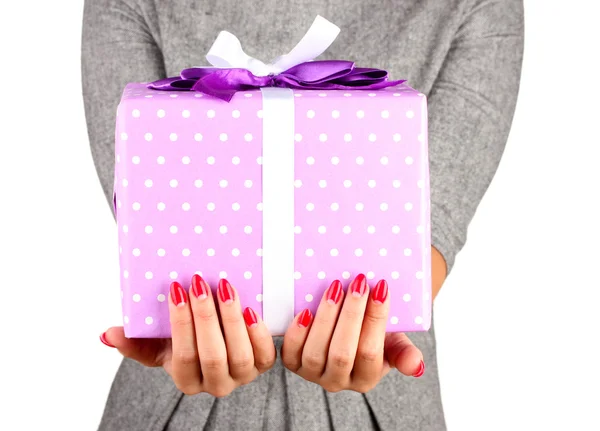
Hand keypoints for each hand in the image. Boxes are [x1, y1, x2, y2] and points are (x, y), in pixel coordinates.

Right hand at [99, 275, 275, 396]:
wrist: (219, 340)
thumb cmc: (184, 340)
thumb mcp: (157, 343)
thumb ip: (133, 341)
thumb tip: (108, 334)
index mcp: (187, 380)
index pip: (183, 357)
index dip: (181, 324)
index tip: (177, 291)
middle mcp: (216, 384)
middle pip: (212, 356)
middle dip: (206, 318)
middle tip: (200, 283)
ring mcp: (242, 376)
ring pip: (240, 355)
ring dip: (232, 320)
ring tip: (225, 288)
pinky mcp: (263, 364)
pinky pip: (266, 355)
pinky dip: (258, 333)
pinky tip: (250, 308)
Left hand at [281, 274, 423, 392]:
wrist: (343, 333)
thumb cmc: (370, 336)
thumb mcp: (392, 344)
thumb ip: (404, 353)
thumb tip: (416, 365)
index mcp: (366, 378)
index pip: (371, 353)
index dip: (376, 320)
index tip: (380, 287)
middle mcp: (338, 381)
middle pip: (343, 353)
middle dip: (351, 315)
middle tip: (358, 283)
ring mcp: (313, 374)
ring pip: (316, 353)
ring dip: (325, 318)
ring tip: (335, 289)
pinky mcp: (293, 364)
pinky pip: (291, 353)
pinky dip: (297, 332)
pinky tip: (305, 310)